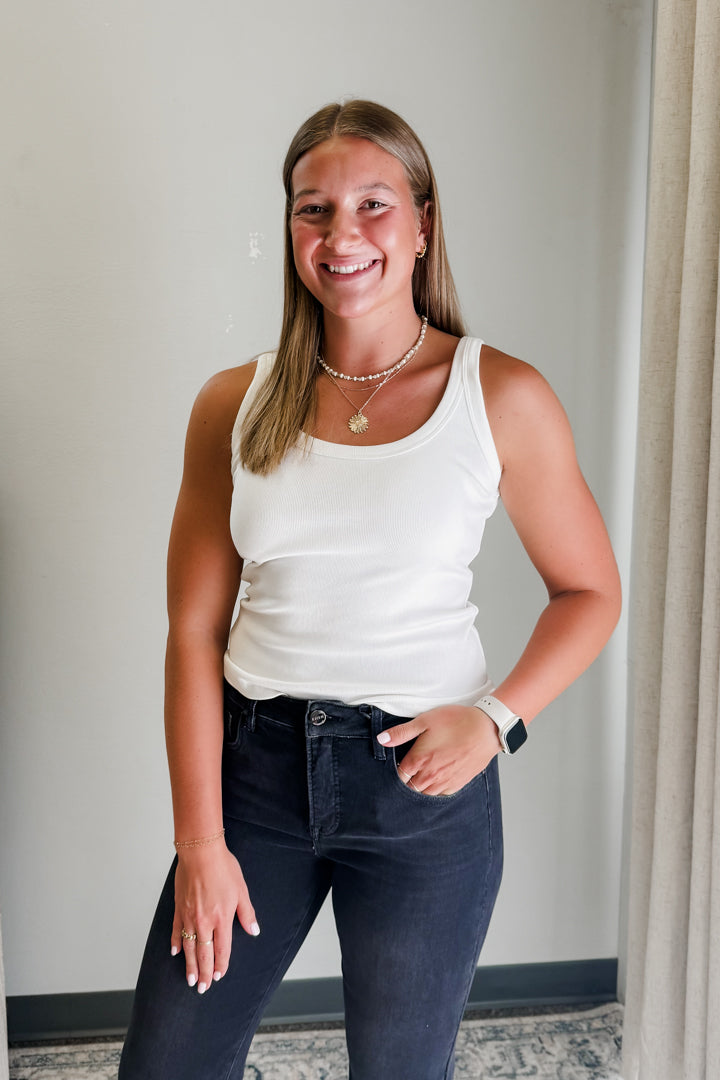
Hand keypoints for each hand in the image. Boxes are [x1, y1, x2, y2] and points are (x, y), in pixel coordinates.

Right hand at [171, 843, 258, 993]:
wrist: (200, 852)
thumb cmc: (223, 868)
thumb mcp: (241, 890)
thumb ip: (247, 913)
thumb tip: (254, 931)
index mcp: (222, 919)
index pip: (222, 950)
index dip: (221, 965)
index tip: (219, 976)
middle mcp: (204, 922)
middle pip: (204, 954)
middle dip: (204, 973)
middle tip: (202, 988)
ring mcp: (189, 916)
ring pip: (188, 947)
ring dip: (190, 965)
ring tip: (190, 979)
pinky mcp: (178, 908)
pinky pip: (175, 931)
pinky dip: (175, 943)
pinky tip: (175, 953)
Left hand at [377, 704, 502, 794]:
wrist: (486, 729)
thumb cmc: (456, 722)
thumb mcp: (425, 721)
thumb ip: (401, 733)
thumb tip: (381, 739)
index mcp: (418, 761)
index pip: (398, 776)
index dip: (394, 773)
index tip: (396, 768)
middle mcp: (430, 776)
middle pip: (410, 788)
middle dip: (405, 783)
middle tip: (406, 774)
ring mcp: (444, 782)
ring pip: (424, 794)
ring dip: (419, 789)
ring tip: (418, 779)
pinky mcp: (458, 784)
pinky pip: (440, 795)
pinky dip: (434, 791)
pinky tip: (434, 782)